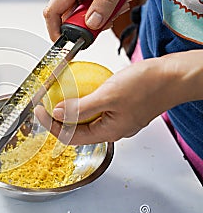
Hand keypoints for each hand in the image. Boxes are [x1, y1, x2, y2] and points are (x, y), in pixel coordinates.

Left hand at [35, 51, 202, 144]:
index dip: (51, 125)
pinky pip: (96, 107)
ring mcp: (116, 118)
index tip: (38, 110)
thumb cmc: (148, 86)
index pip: (70, 136)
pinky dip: (83, 100)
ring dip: (69, 108)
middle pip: (76, 129)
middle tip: (44, 103)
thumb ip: (81, 108)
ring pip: (85, 118)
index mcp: (108, 132)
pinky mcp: (120, 106)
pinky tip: (78, 88)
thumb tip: (57, 114)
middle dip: (57, 118)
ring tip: (56, 96)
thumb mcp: (108, 96)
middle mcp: (111, 129)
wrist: (173, 75)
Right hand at [43, 0, 146, 40]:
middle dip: (89, 23)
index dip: (56, 32)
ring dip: (99, 13)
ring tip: (118, 3)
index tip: (67, 45)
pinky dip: (99, 5)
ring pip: (79, 9)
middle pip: (69, 14)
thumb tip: (92, 23)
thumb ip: (108, 2)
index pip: (53, 11)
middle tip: (110, 18)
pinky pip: (85, 1)